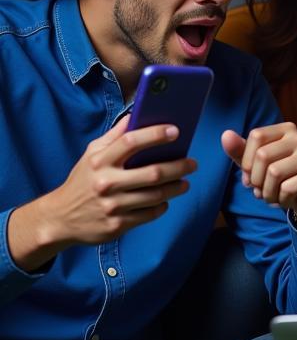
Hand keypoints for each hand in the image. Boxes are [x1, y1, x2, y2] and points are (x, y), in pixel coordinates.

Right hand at [8, 115, 194, 270]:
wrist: (60, 218)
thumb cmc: (83, 181)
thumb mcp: (91, 154)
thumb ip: (114, 136)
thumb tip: (136, 115)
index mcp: (99, 161)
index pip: (131, 142)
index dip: (155, 134)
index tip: (176, 131)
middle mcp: (106, 183)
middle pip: (153, 172)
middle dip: (179, 166)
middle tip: (192, 163)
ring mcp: (112, 206)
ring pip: (156, 195)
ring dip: (176, 187)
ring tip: (184, 182)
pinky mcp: (117, 224)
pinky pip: (150, 213)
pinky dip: (162, 205)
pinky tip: (165, 199)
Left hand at [221, 123, 296, 228]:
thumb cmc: (282, 180)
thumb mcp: (257, 166)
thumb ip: (240, 151)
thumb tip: (226, 135)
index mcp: (287, 130)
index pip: (256, 136)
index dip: (247, 160)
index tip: (251, 176)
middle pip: (263, 155)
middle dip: (256, 180)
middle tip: (262, 191)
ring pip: (274, 173)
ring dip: (268, 194)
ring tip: (274, 197)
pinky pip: (286, 189)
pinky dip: (281, 201)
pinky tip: (288, 201)